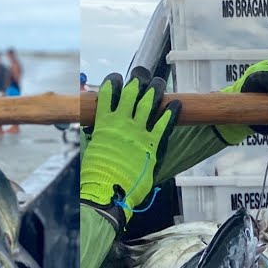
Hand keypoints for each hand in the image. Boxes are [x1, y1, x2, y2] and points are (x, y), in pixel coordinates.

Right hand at [81, 67, 179, 229]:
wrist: (107, 192)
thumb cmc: (96, 175)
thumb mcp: (91, 149)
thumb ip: (96, 135)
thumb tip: (94, 129)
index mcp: (103, 123)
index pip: (107, 93)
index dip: (112, 82)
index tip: (116, 78)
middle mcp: (121, 123)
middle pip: (131, 93)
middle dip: (137, 80)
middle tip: (142, 74)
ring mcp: (138, 132)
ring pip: (149, 103)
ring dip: (155, 90)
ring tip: (159, 82)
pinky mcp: (151, 144)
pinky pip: (164, 124)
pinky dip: (170, 112)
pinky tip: (176, 104)